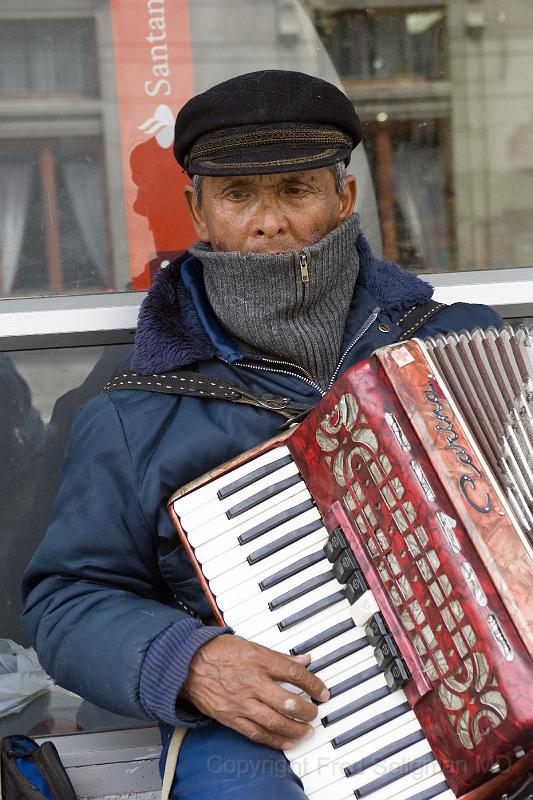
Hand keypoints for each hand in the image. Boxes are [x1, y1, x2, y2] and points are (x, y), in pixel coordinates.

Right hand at [181, 634, 329, 749]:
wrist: (187, 664)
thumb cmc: (218, 651)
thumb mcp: (251, 645)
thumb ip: (278, 657)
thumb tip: (303, 661)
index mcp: (258, 660)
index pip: (293, 673)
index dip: (313, 683)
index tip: (323, 691)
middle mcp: (251, 682)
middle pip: (287, 700)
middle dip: (307, 710)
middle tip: (315, 712)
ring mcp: (241, 702)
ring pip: (274, 721)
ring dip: (295, 729)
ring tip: (307, 730)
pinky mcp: (231, 717)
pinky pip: (257, 733)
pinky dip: (275, 741)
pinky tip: (287, 742)